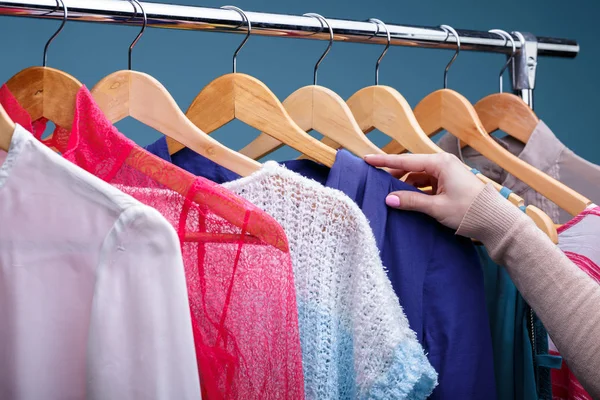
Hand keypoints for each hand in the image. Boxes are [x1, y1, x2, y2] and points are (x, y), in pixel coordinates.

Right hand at [364, 153, 484, 229]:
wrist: (496, 221)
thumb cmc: (469, 211)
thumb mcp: (437, 207)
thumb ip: (411, 201)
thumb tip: (389, 199)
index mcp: (440, 163)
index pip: (405, 160)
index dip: (384, 161)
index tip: (367, 159)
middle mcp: (443, 164)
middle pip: (411, 167)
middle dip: (394, 175)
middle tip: (376, 182)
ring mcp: (447, 173)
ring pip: (418, 176)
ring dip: (405, 185)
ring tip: (391, 196)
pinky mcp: (449, 183)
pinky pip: (426, 183)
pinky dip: (416, 190)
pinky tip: (408, 200)